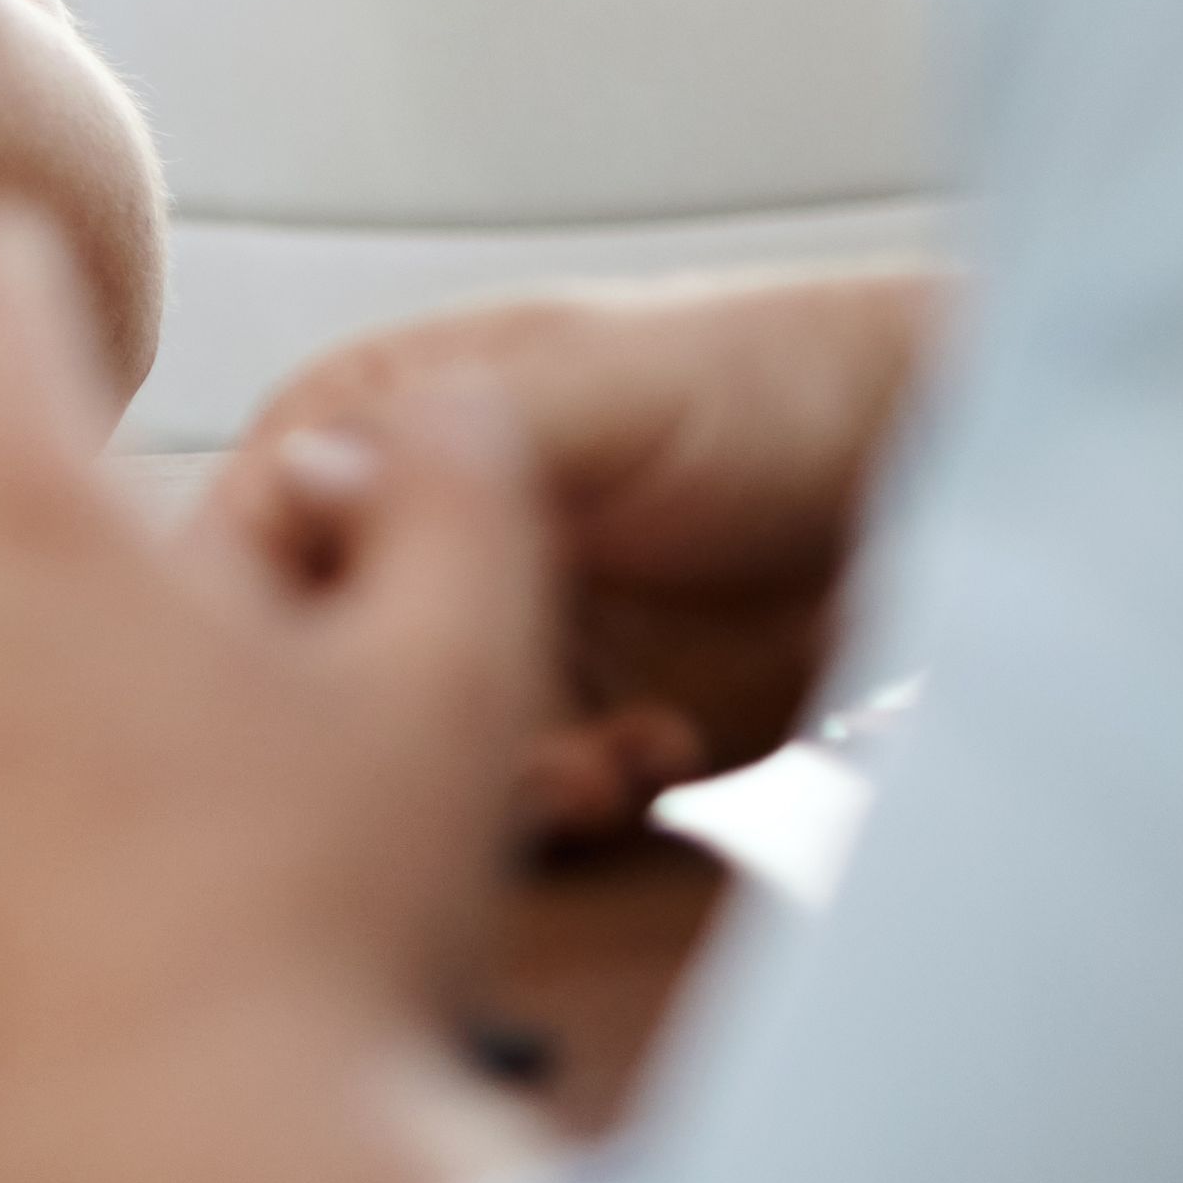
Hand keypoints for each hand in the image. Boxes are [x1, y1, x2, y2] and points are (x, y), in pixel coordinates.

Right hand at [204, 266, 949, 845]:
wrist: (941, 471)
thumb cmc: (767, 381)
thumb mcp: (604, 389)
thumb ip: (453, 434)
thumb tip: (302, 480)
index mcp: (372, 425)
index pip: (240, 540)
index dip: (274, 628)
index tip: (346, 692)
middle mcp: (410, 536)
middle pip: (320, 674)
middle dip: (404, 734)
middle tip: (519, 757)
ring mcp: (493, 634)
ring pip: (418, 757)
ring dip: (509, 782)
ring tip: (613, 763)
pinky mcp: (577, 722)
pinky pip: (526, 800)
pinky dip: (588, 799)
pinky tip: (667, 753)